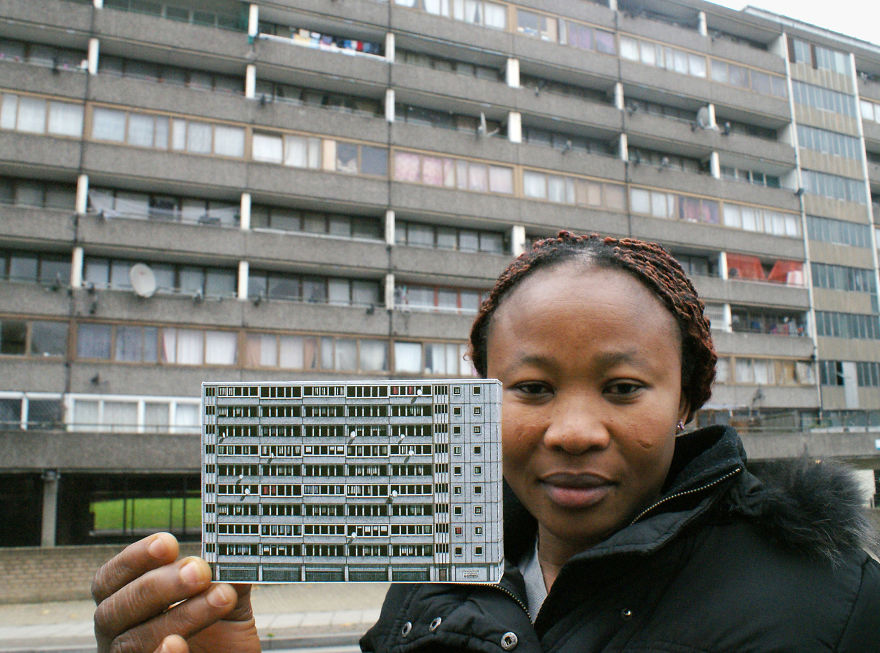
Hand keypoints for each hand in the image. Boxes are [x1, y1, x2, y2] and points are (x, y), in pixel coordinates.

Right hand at [92, 532, 260, 652]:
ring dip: (177, 616)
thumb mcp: (228, 604)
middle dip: (158, 586)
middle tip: (200, 571)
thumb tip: (235, 550)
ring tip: (220, 598)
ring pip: (132, 642)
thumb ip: (228, 578)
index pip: (110, 580)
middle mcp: (119, 638)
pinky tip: (176, 643)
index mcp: (129, 609)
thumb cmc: (223, 640)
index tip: (167, 543)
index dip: (134, 559)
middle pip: (114, 610)